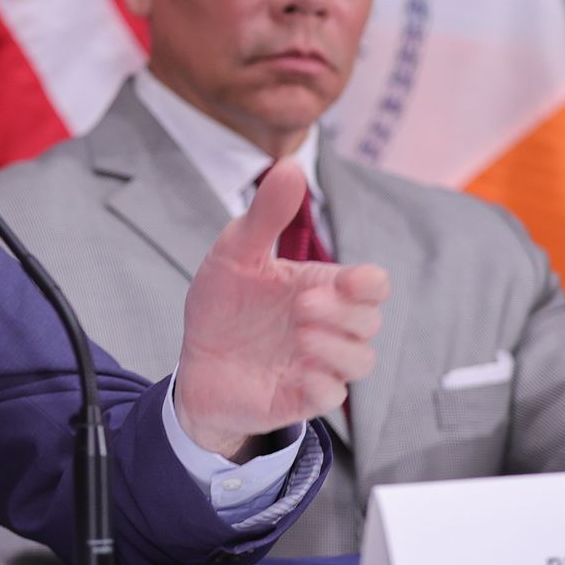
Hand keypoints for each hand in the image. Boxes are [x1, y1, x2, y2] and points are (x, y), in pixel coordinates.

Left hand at [173, 158, 388, 459]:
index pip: (372, 285)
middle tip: (302, 304)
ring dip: (338, 347)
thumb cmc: (223, 306)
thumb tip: (289, 167)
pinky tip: (298, 372)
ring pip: (361, 360)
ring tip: (299, 334)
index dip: (370, 283)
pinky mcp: (300, 398)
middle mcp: (327, 327)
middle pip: (370, 320)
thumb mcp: (234, 254)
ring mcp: (317, 364)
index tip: (349, 280)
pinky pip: (332, 398)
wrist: (193, 363)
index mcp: (320, 288)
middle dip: (345, 312)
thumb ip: (264, 216)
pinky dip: (323, 385)